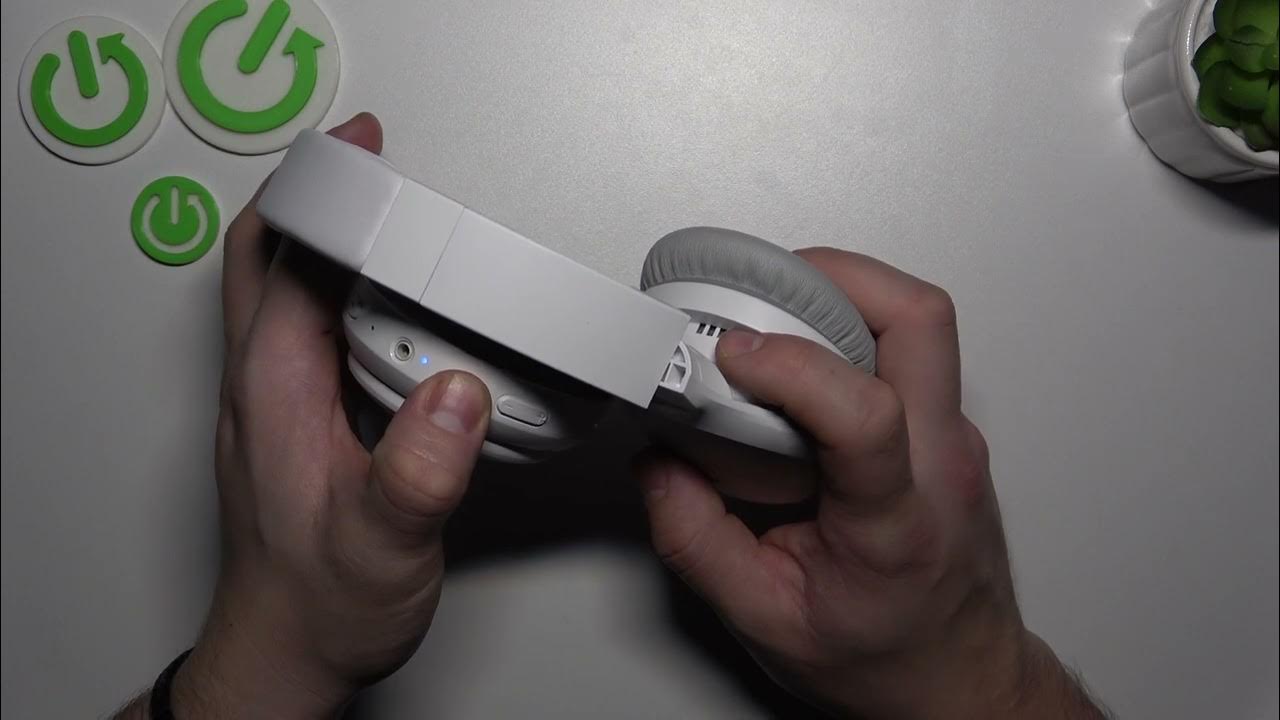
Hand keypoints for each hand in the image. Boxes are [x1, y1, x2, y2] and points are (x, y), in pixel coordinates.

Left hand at [172, 113, 491, 717]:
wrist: (291, 650)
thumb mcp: (382, 543)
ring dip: (328, 239)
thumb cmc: (320, 603)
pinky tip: (394, 304)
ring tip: (390, 213)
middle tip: (371, 161)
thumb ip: (419, 470)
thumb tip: (457, 393)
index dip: (325, 196)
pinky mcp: (299, 417)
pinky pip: (313, 330)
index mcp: (274, 386)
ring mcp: (278, 398)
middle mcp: (266, 380)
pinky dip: (347, 292)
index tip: (369, 154)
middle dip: (314, 196)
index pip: (285, 258)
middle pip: (267, 255)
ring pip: (284, 289)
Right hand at [636, 249, 1104, 718]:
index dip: (791, 366)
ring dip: (841, 293)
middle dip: (834, 277)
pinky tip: (801, 365)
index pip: (865, 414)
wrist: (958, 675)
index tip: (730, 355)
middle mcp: (943, 462)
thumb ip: (698, 542)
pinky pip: (906, 348)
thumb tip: (660, 466)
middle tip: (762, 289)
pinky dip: (847, 329)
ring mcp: (953, 437)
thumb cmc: (886, 656)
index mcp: (897, 520)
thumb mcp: (767, 620)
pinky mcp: (946, 426)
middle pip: (920, 319)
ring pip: (919, 321)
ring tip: (773, 316)